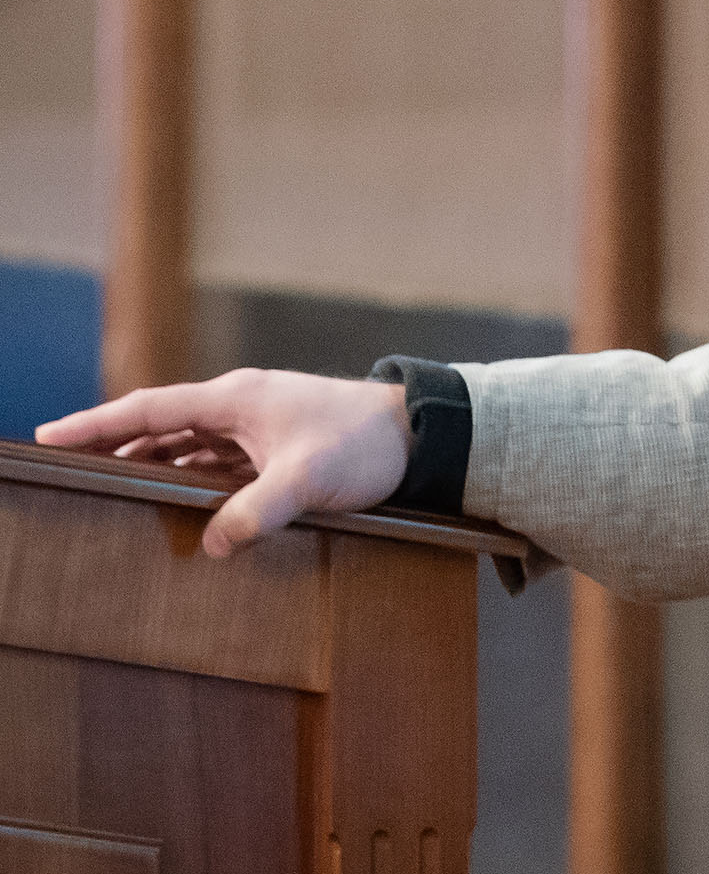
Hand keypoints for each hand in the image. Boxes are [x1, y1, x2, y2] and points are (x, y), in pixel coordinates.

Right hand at [36, 370, 413, 558]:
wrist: (424, 434)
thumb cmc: (366, 444)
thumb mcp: (306, 479)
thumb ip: (257, 510)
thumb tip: (216, 543)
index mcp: (236, 399)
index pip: (149, 409)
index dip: (97, 424)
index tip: (49, 436)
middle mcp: (241, 405)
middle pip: (162, 424)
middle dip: (115, 445)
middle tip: (70, 470)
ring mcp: (260, 424)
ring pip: (190, 443)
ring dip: (154, 462)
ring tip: (111, 487)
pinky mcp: (278, 445)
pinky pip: (218, 458)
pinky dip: (192, 475)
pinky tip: (180, 499)